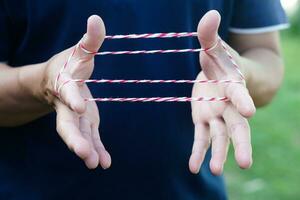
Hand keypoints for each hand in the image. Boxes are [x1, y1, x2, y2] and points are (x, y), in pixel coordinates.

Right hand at [41, 15, 110, 168]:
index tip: (78, 107)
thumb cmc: (68, 65)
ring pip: (78, 135)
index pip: (68, 93)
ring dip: (86, 149)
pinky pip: (90, 138)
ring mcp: (76, 117)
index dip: (72, 99)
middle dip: (74, 138)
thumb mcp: (79, 51)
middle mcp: (67, 105)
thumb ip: (90, 39)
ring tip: (93, 163)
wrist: (56, 81)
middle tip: (82, 154)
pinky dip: (96, 150)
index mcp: (65, 85)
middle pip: (67, 124)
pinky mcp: (86, 123)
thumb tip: (97, 18)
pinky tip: (104, 163)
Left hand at [189, 11, 255, 174]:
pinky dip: (197, 152)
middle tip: (245, 163)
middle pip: (237, 126)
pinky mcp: (203, 120)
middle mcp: (227, 104)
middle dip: (241, 143)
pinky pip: (201, 137)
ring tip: (214, 171)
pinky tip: (194, 167)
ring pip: (219, 137)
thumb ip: (210, 35)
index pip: (239, 94)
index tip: (250, 112)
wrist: (221, 75)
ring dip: (217, 153)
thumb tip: (209, 14)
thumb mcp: (214, 47)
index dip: (243, 101)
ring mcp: (215, 115)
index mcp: (232, 85)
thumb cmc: (221, 61)